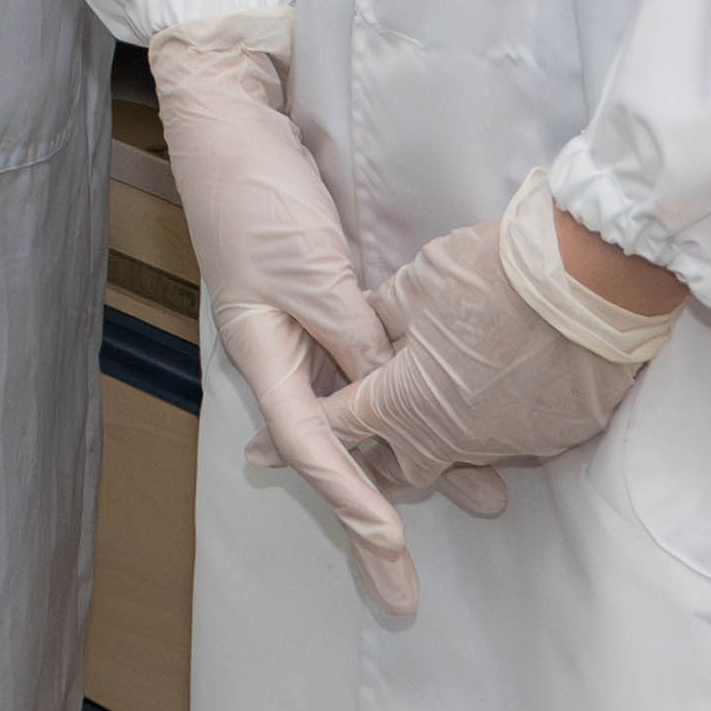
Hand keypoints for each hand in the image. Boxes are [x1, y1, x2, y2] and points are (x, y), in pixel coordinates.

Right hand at [143, 31, 411, 618]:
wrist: (235, 121)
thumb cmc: (258, 195)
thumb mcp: (312, 274)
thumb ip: (354, 340)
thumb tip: (395, 407)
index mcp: (262, 356)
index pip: (316, 448)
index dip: (354, 501)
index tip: (392, 546)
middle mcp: (283, 358)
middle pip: (334, 452)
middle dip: (374, 516)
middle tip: (404, 590)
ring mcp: (305, 334)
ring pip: (359, 417)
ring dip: (408, 463)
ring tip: (475, 499)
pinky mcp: (329, 305)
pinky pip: (369, 374)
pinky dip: (403, 408)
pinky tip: (439, 434)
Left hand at [333, 171, 678, 505]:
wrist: (591, 287)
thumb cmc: (495, 277)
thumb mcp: (417, 283)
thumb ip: (381, 315)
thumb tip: (367, 327)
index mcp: (403, 402)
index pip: (339, 426)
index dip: (305, 429)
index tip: (278, 442)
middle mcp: (450, 438)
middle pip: (398, 467)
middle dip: (376, 459)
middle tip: (368, 442)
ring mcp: (505, 443)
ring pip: (458, 453)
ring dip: (442, 432)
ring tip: (441, 402)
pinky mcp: (552, 437)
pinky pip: (511, 438)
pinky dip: (495, 419)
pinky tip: (501, 387)